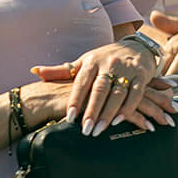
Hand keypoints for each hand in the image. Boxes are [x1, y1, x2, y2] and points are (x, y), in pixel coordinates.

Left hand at [25, 58, 177, 132]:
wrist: (136, 46)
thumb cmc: (105, 58)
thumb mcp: (84, 61)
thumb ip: (61, 70)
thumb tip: (35, 71)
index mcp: (92, 61)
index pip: (81, 82)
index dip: (76, 99)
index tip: (70, 117)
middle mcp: (109, 64)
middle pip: (100, 90)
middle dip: (92, 111)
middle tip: (86, 130)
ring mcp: (127, 70)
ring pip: (117, 94)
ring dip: (108, 114)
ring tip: (99, 129)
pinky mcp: (142, 75)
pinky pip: (136, 94)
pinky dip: (128, 108)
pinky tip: (119, 121)